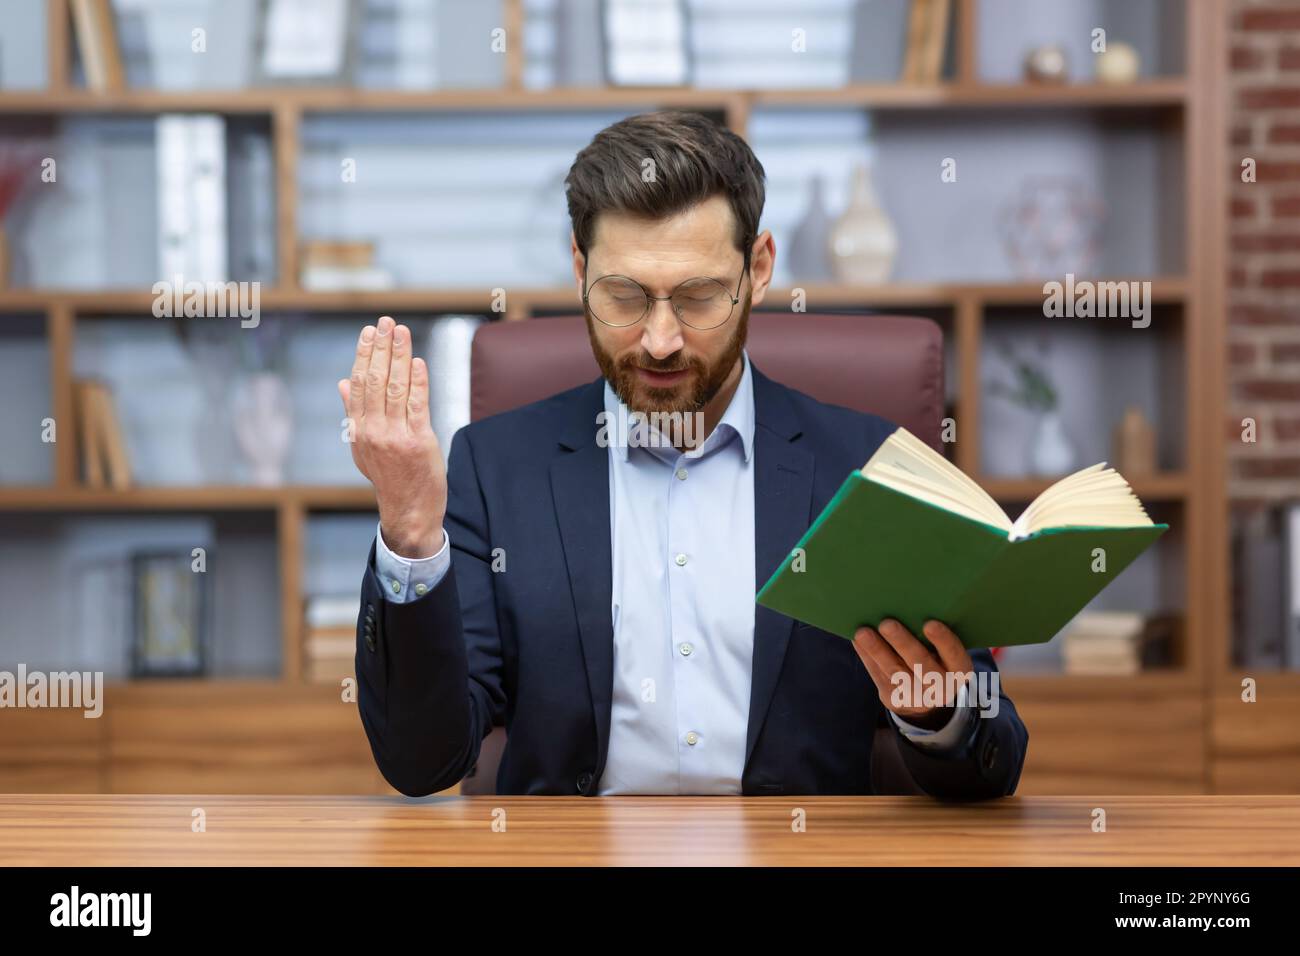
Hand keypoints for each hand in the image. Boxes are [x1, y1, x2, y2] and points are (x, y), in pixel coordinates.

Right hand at [338, 316, 446, 557]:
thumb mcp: (363, 448)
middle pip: (374, 380)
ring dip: (399, 356)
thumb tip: (341, 383)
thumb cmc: (389, 477)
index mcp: (358, 430)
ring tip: (402, 332)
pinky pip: (417, 405)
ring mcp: (395, 437)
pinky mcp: (418, 442)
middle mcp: (373, 431)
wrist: (408, 511)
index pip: (358, 384)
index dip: (363, 355)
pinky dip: (417, 381)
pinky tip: (417, 362)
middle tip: (386, 322)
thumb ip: (353, 414)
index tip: (369, 332)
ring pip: (395, 388)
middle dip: (381, 348)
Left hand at [852, 619, 973, 730]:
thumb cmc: (936, 658)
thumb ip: (933, 636)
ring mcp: (917, 697)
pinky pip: (878, 676)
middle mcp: (941, 686)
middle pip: (921, 664)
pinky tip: (858, 642)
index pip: (954, 654)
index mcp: (958, 669)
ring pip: (895, 672)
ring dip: (877, 650)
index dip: (943, 640)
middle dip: (903, 643)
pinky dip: (867, 657)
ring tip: (863, 633)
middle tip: (887, 624)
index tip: (929, 624)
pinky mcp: (894, 699)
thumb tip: (908, 603)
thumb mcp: (944, 652)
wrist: (927, 696)